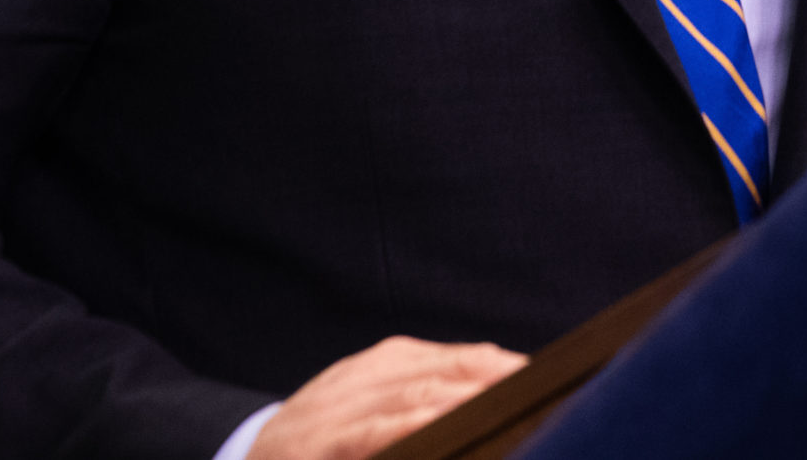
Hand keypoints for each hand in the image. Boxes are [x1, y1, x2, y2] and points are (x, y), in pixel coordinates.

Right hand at [248, 335, 527, 459]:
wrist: (250, 454)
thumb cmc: (329, 434)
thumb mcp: (375, 401)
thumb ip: (430, 393)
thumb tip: (503, 389)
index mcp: (389, 361)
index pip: (465, 358)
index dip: (510, 370)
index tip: (556, 383)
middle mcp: (369, 375)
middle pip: (450, 375)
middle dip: (500, 387)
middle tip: (547, 400)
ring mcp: (343, 407)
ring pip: (417, 401)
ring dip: (467, 407)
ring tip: (512, 415)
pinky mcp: (324, 442)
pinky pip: (377, 433)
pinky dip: (414, 432)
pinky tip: (446, 435)